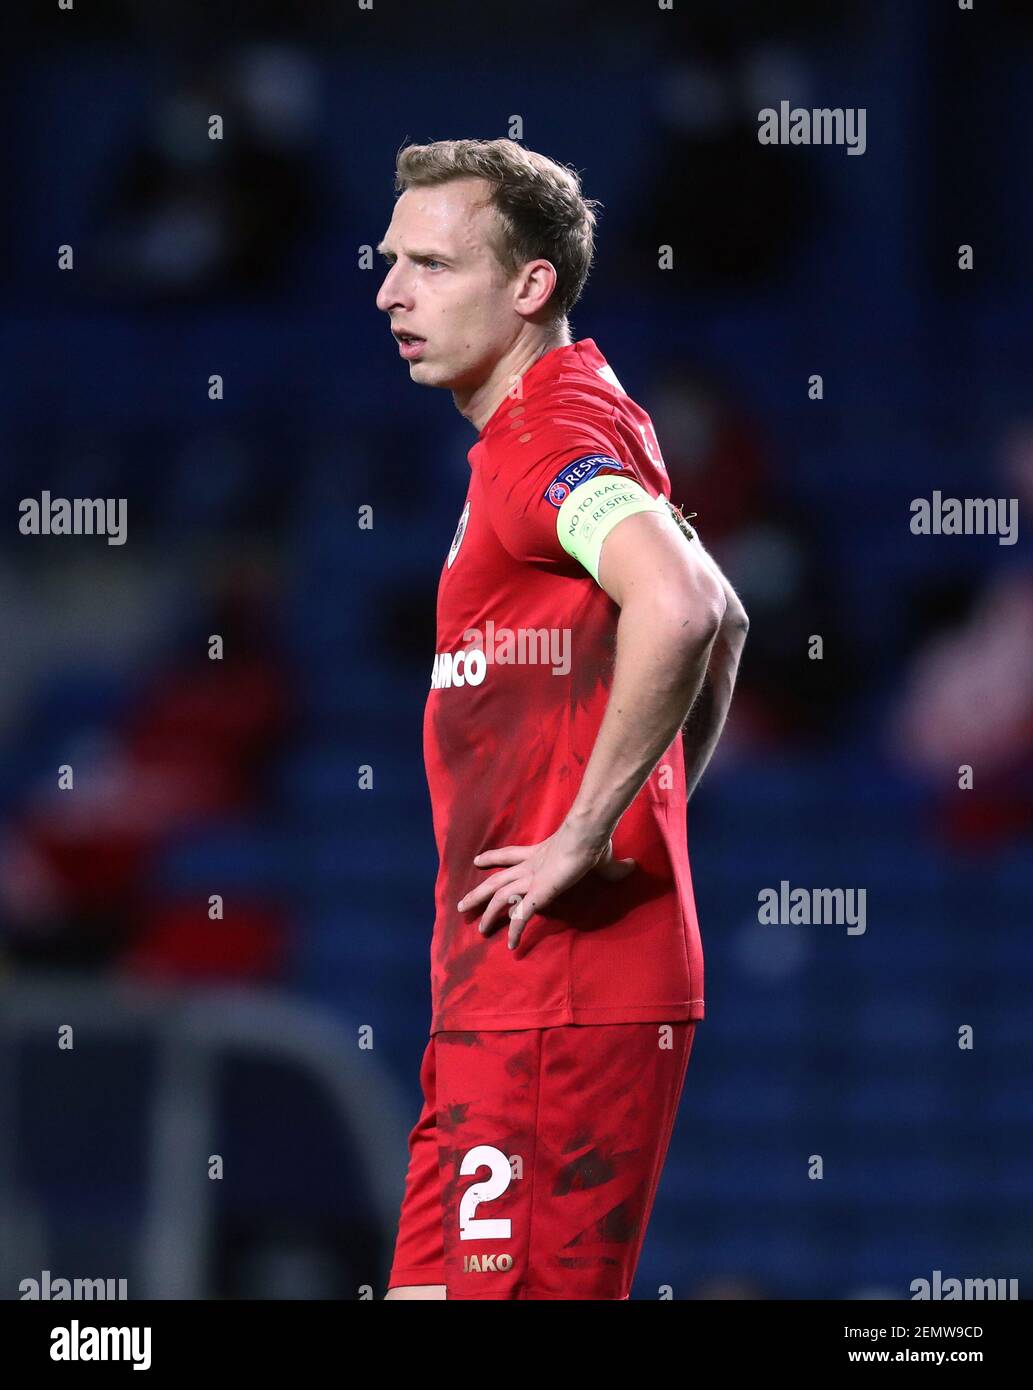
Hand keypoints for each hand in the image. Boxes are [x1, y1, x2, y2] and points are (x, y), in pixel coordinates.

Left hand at [456, 821, 636, 949]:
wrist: (588, 834)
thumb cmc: (593, 841)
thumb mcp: (604, 858)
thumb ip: (613, 867)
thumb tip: (632, 866)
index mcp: (539, 854)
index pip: (510, 856)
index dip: (493, 858)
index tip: (478, 861)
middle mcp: (529, 867)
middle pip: (495, 879)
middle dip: (478, 892)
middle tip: (462, 904)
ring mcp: (531, 880)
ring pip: (498, 897)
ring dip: (486, 911)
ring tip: (475, 926)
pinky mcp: (538, 893)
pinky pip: (522, 916)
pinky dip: (516, 931)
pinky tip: (510, 945)